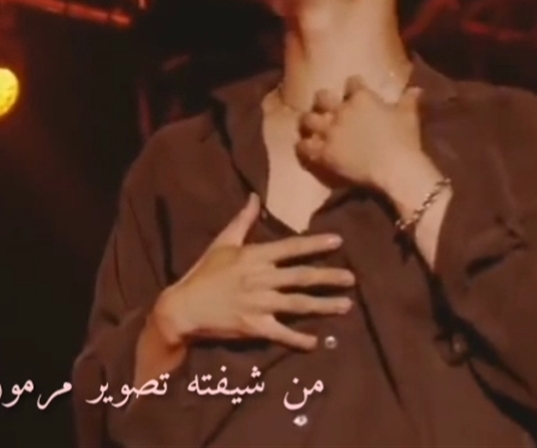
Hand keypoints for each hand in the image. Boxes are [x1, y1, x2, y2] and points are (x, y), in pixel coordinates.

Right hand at [154, 195, 353, 351]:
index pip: (290, 248)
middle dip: (329, 278)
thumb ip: (242, 220)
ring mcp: (259, 304)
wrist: (183, 308)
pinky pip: (282, 333)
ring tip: (346, 305)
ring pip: (298, 304)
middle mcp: (260, 279)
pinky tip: (317, 341)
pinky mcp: (254, 327)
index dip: (315, 245)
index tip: (337, 241)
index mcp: (254, 257)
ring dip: (324, 305)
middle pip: (301, 277)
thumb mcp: (222, 243)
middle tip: (353, 278)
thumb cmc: (203, 274)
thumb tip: (254, 197)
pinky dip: (300, 338)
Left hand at [296, 76, 423, 186]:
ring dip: (309, 121)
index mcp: (362, 98)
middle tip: (325, 106)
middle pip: (322, 97)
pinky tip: (305, 146)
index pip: (352, 82)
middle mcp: (341, 111)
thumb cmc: (405, 140)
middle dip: (322, 100)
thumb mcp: (410, 115)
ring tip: (310, 125)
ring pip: (308, 119)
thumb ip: (410, 99)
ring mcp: (330, 132)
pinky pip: (305, 146)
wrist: (396, 167)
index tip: (354, 89)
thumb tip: (416, 88)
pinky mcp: (324, 152)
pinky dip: (303, 146)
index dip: (353, 86)